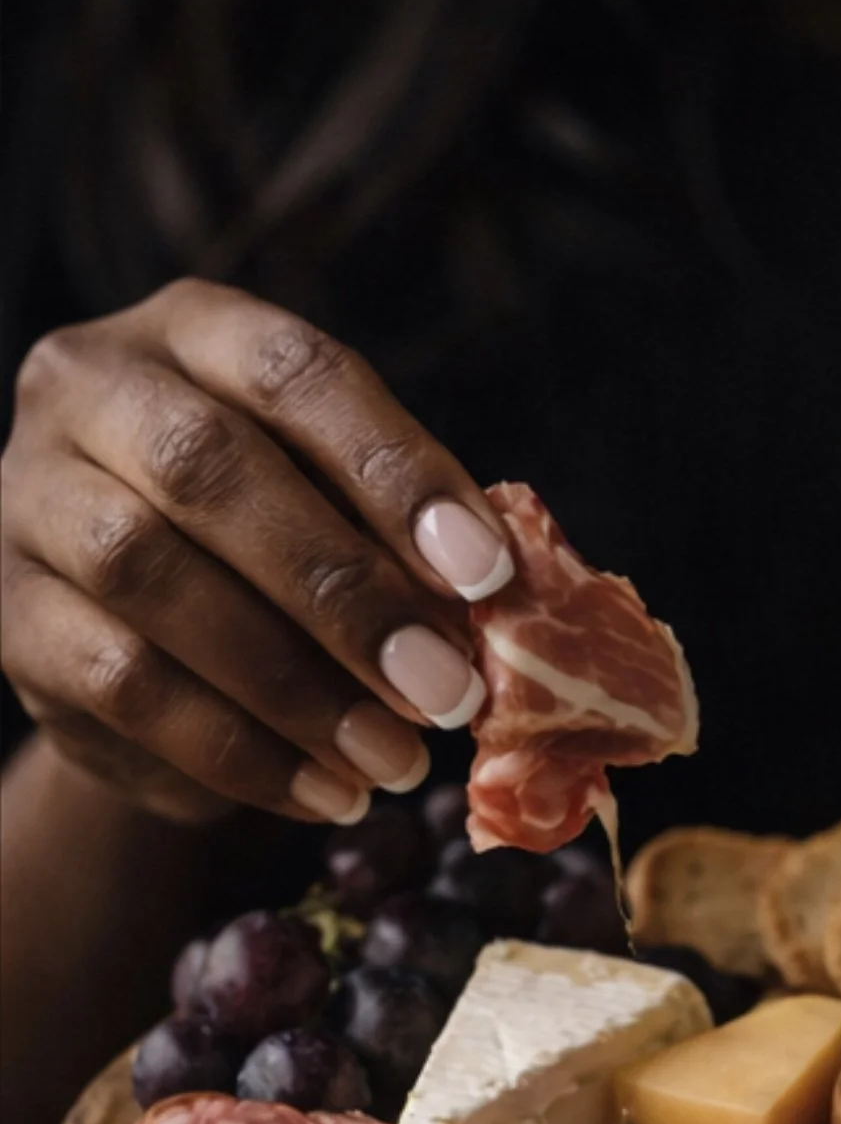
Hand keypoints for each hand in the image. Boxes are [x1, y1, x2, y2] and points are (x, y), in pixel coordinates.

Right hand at [1, 279, 513, 823]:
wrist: (140, 645)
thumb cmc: (271, 550)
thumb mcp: (340, 510)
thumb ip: (405, 533)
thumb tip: (508, 601)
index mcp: (195, 331)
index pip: (294, 373)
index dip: (395, 470)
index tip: (487, 572)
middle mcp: (90, 389)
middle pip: (208, 470)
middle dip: (346, 592)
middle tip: (446, 690)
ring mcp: (31, 499)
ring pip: (150, 577)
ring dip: (295, 685)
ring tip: (396, 761)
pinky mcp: (11, 620)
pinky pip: (121, 684)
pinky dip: (237, 750)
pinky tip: (325, 792)